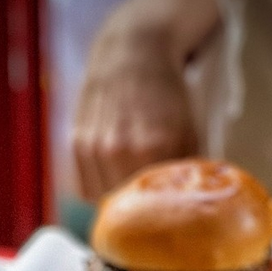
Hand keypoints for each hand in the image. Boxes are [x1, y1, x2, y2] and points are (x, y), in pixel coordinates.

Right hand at [70, 0, 219, 202]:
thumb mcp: (190, 129)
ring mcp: (93, 148)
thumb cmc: (166, 92)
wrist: (131, 51)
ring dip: (118, 203)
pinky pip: (86, 189)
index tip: (170, 219)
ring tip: (133, 195)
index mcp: (151, 147)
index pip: (156, 205)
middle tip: (152, 212)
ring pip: (104, 201)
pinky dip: (100, 190)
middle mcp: (117, 149)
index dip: (163, 215)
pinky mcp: (77, 145)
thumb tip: (194, 207)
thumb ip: (190, 170)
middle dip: (141, 212)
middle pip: (129, 207)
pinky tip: (114, 179)